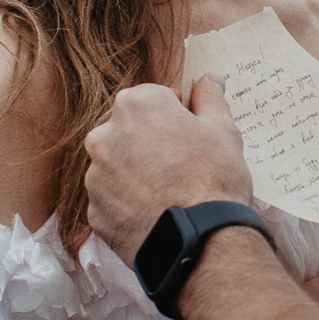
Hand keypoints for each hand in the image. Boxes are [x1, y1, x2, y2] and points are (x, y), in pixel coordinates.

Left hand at [85, 75, 255, 259]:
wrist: (200, 241)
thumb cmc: (215, 180)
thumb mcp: (223, 131)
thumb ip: (210, 99)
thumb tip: (210, 79)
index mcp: (136, 106)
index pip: (154, 99)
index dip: (177, 115)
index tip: (191, 134)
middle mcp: (105, 135)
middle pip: (130, 131)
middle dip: (151, 143)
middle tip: (182, 165)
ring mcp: (96, 176)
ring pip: (118, 166)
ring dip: (137, 174)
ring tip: (169, 194)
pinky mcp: (94, 211)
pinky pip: (112, 200)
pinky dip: (129, 205)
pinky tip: (155, 214)